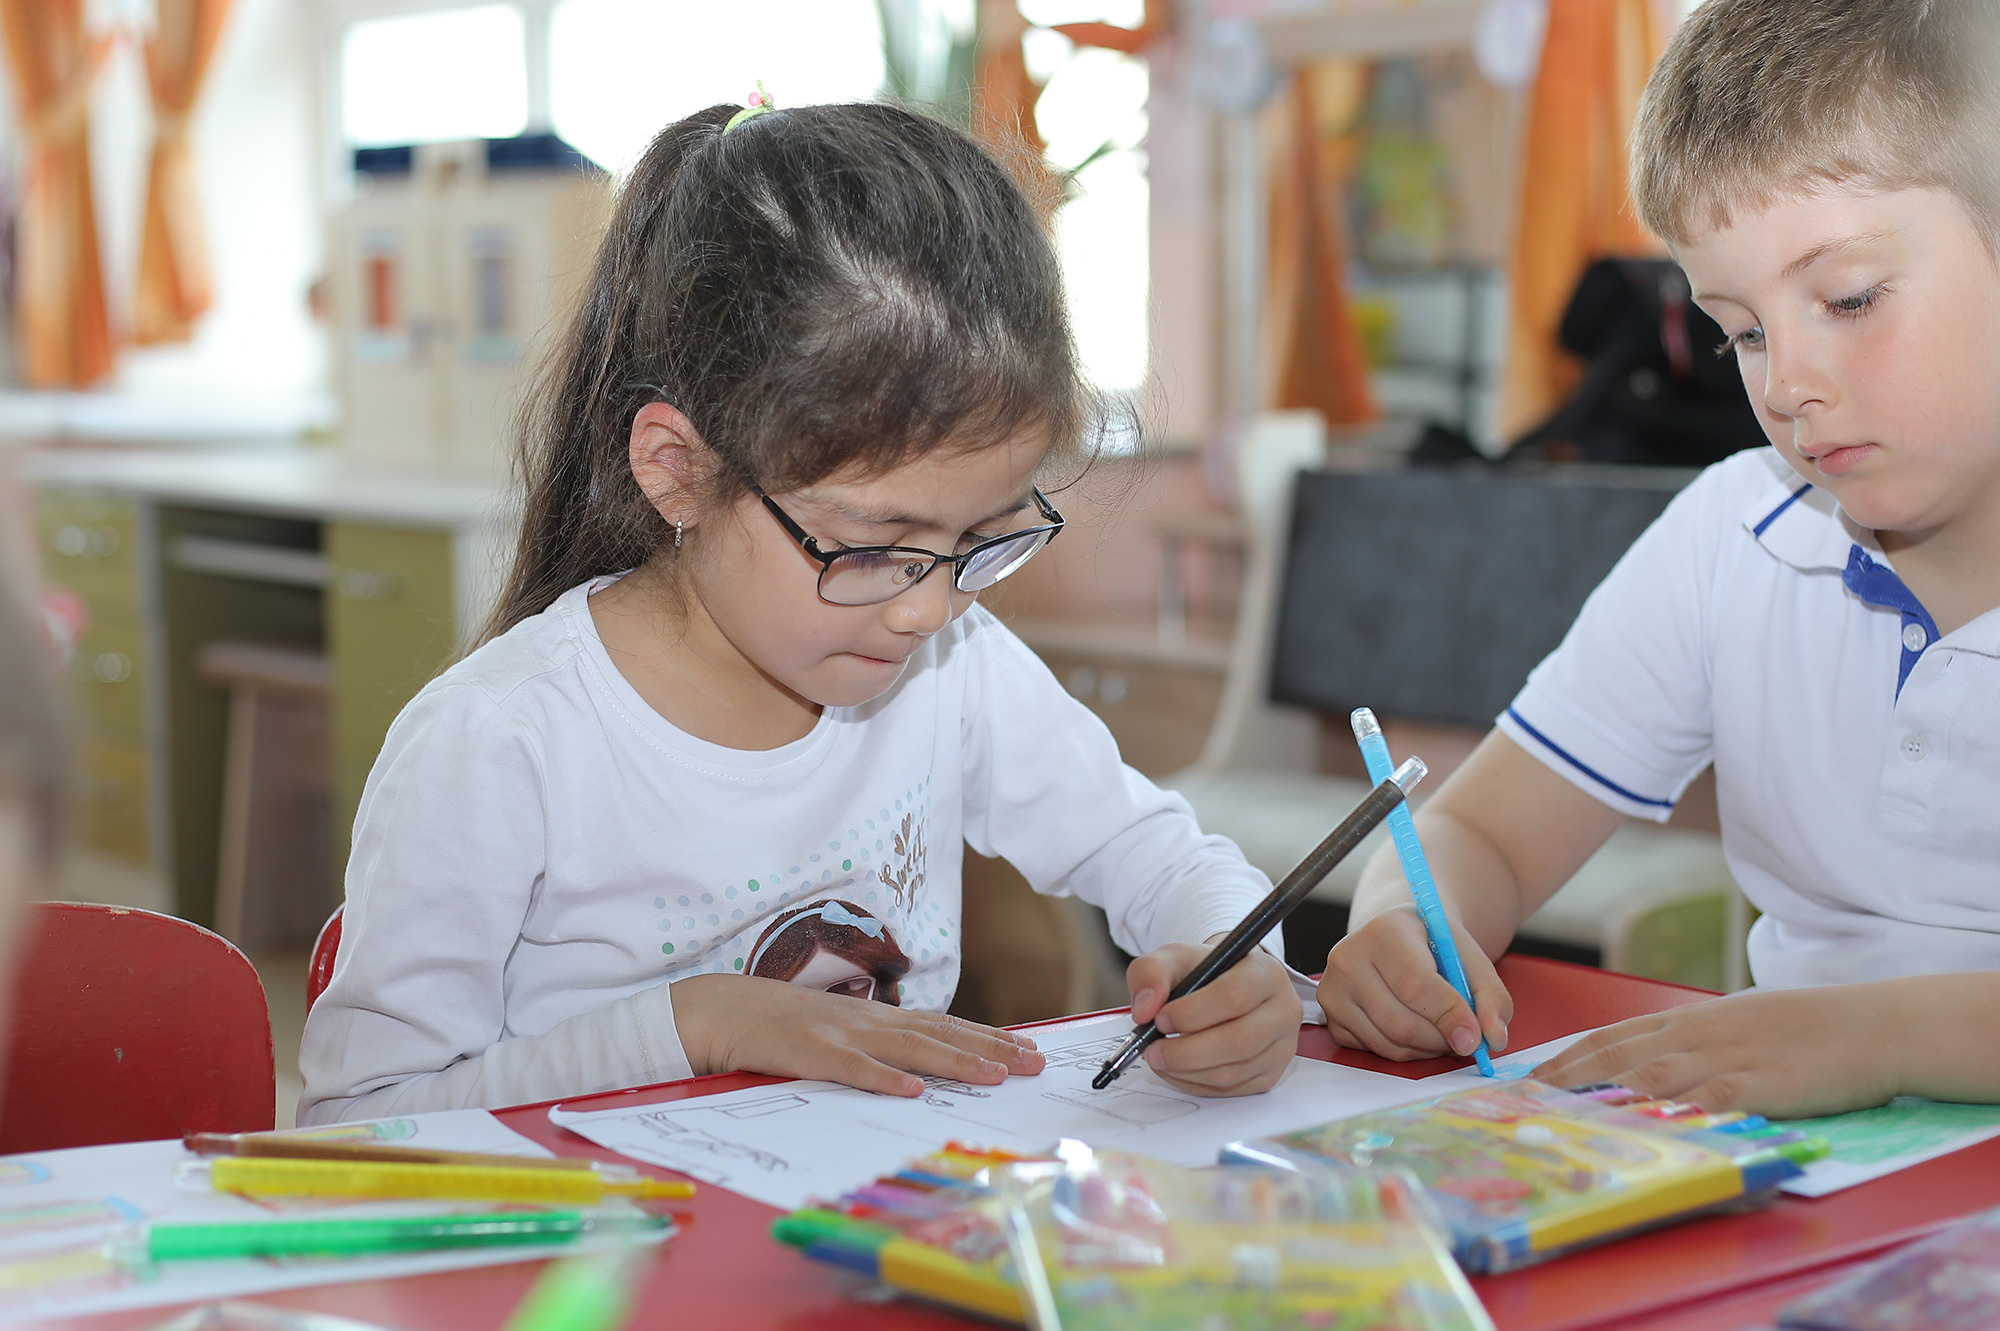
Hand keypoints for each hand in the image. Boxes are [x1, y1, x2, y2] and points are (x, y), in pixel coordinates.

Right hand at [672, 973, 1044, 1096]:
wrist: (724, 1008)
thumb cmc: (785, 1026)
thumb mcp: (841, 1032)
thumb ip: (881, 1045)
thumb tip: (927, 1066)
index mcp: (879, 1020)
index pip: (947, 1027)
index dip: (991, 1038)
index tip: (1032, 1051)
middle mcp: (870, 1022)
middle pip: (940, 1035)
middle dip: (990, 1049)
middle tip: (1034, 1064)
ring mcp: (840, 1034)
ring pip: (906, 1049)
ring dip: (953, 1062)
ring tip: (993, 1075)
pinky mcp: (808, 1051)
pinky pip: (850, 1068)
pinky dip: (882, 1078)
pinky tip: (911, 1090)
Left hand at [1126, 939, 1302, 1095]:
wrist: (1224, 987)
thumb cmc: (1203, 972)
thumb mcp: (1174, 958)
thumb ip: (1152, 973)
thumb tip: (1145, 1009)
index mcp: (1265, 973)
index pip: (1235, 995)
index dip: (1194, 1012)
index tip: (1160, 1018)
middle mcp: (1283, 1009)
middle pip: (1240, 1041)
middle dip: (1187, 1051)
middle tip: (1152, 1050)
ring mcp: (1281, 1046)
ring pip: (1234, 1071)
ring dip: (1187, 1071)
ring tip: (1159, 1058)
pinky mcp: (1271, 1073)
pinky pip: (1232, 1089)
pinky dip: (1196, 1084)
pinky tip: (1176, 1069)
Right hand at [1317, 906, 1510, 1060]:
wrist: (1395, 935)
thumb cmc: (1432, 944)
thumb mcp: (1469, 956)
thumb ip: (1491, 995)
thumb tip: (1494, 1038)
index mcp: (1384, 931)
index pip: (1415, 985)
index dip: (1449, 1016)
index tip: (1476, 1038)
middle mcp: (1348, 957)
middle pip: (1401, 1023)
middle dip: (1442, 1039)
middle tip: (1466, 1037)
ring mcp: (1333, 989)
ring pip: (1389, 1044)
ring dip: (1427, 1049)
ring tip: (1443, 1029)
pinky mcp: (1331, 1016)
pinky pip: (1375, 1051)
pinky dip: (1405, 1050)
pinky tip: (1416, 1028)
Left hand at [1533, 986, 1898, 1117]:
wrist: (1870, 1024)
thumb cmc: (1800, 1028)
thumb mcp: (1731, 1024)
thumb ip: (1687, 1043)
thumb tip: (1642, 1067)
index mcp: (1686, 1020)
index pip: (1609, 1037)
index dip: (1564, 1058)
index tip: (1525, 1078)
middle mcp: (1696, 1035)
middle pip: (1616, 1055)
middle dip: (1564, 1078)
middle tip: (1523, 1101)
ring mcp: (1727, 1057)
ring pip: (1652, 1074)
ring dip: (1601, 1093)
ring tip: (1560, 1114)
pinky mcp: (1762, 1084)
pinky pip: (1711, 1098)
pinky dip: (1675, 1110)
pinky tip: (1646, 1123)